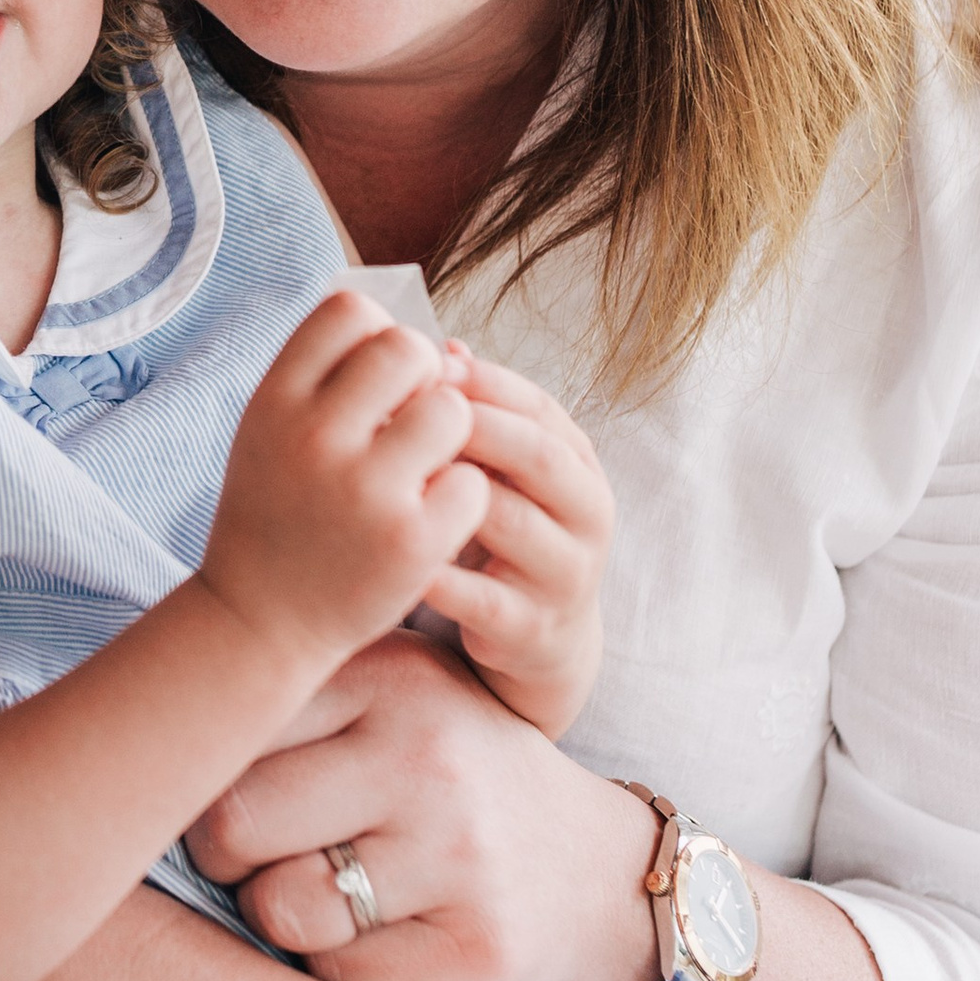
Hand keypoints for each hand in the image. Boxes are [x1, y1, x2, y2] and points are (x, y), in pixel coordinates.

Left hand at [188, 630, 660, 980]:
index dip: (201, 770)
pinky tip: (385, 936)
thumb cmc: (445, 773)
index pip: (224, 728)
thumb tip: (129, 717)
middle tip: (263, 851)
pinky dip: (341, 968)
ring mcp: (459, 858)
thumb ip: (281, 688)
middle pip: (230, 823)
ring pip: (277, 910)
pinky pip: (337, 976)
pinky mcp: (474, 954)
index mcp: (390, 675)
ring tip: (328, 889)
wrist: (589, 868)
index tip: (225, 782)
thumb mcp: (383, 693)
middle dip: (224, 852)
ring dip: (279, 915)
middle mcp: (428, 757)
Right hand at [200, 293, 488, 671]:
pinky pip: (473, 482)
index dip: (377, 335)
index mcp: (274, 400)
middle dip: (423, 379)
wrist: (257, 621)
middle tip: (411, 423)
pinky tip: (432, 519)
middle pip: (410, 349)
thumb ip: (321, 376)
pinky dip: (462, 498)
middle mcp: (313, 435)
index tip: (375, 382)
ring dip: (450, 437)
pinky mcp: (410, 541)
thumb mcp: (268, 430)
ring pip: (453, 411)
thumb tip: (406, 332)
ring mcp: (364, 490)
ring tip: (423, 471)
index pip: (350, 310)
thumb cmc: (276, 514)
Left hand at [421, 342, 611, 734]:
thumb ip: (481, 412)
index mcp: (579, 465)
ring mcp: (565, 574)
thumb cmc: (507, 530)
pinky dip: (439, 576)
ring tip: (394, 472)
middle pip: (539, 457)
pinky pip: (483, 599)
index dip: (487, 382)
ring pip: (513, 524)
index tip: (428, 363)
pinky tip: (393, 550)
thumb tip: (445, 345)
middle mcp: (587, 514)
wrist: (537, 634)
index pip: (541, 408)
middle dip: (477, 427)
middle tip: (411, 410)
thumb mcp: (505, 469)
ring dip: (451, 495)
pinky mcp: (532, 628)